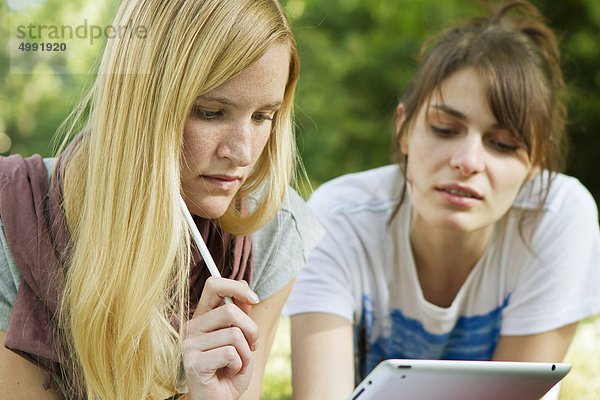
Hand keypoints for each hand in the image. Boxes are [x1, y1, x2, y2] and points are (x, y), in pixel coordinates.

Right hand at [183, 276, 259, 399]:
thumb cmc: (229, 369)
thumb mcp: (240, 339)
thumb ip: (241, 317)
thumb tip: (247, 296)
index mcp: (201, 317)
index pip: (214, 285)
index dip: (237, 287)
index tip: (254, 299)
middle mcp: (191, 327)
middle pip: (230, 311)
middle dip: (252, 330)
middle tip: (252, 346)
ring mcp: (189, 345)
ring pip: (234, 335)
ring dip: (246, 353)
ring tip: (237, 364)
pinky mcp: (193, 362)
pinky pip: (230, 354)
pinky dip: (239, 365)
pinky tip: (229, 372)